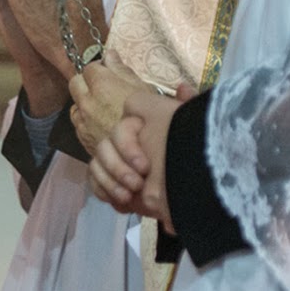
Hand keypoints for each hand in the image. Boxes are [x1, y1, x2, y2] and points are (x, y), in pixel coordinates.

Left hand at [69, 60, 145, 153]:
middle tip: (101, 87)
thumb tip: (110, 54)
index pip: (89, 67)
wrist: (145, 157)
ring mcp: (83, 123)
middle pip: (75, 83)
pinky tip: (101, 125)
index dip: (99, 69)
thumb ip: (122, 71)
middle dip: (85, 82)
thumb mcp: (143, 90)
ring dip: (84, 104)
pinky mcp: (83, 140)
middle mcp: (88, 103)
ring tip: (102, 109)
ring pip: (74, 105)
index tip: (108, 73)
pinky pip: (78, 124)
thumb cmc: (149, 121)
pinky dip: (85, 122)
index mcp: (102, 86)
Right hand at [88, 89, 182, 231]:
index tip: (145, 167)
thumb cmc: (193, 157)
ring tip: (128, 196)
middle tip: (138, 183)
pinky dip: (104, 191)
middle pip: (104, 147)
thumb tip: (184, 87)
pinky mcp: (111, 184)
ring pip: (96, 165)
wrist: (194, 195)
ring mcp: (117, 164)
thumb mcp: (193, 130)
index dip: (128, 146)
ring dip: (110, 181)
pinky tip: (122, 203)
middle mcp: (126, 144)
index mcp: (143, 129)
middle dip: (118, 167)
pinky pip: (95, 182)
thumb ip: (189, 109)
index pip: (122, 128)